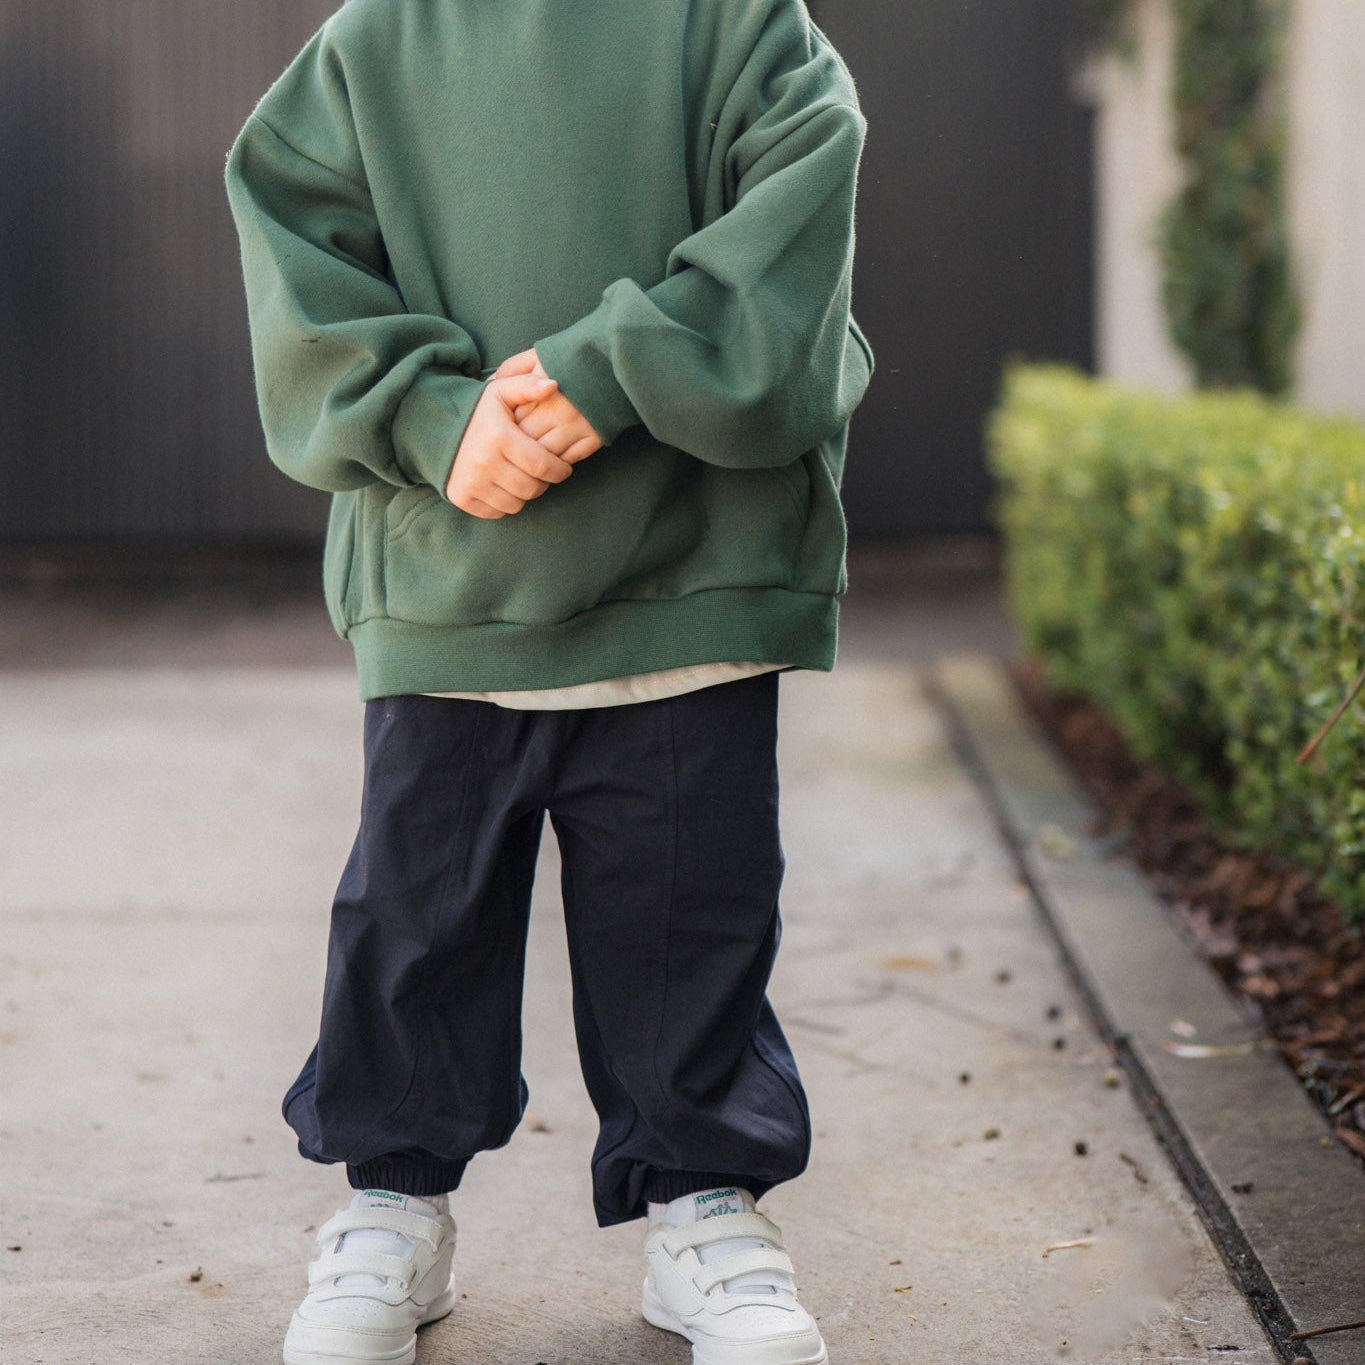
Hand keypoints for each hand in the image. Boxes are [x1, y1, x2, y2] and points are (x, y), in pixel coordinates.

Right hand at [445, 373, 574, 518]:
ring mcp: (470, 482)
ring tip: (525, 478)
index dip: (560, 470)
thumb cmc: (477, 410)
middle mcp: (484, 462)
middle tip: (544, 473)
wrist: (433, 426)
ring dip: (525, 494)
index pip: (543, 466)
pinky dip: (505, 503)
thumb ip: (527, 386)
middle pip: (532, 488)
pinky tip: (505, 486)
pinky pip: (497, 512)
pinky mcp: (461, 497)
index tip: (563, 467)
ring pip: (516, 504)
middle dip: (544, 482)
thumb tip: (554, 385)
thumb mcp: (500, 392)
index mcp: (499, 437)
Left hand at [496, 348, 603, 463]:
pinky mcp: (593, 437)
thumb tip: (488, 384)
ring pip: (545, 455)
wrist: (617, 359)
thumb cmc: (573, 356)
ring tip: (531, 454)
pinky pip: (567, 460)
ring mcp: (577, 425)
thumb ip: (512, 368)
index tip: (504, 426)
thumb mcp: (540, 353)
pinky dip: (556, 463)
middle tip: (513, 446)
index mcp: (541, 388)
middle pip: (526, 439)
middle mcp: (558, 409)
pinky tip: (551, 458)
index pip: (512, 418)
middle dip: (518, 445)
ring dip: (536, 458)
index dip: (506, 425)